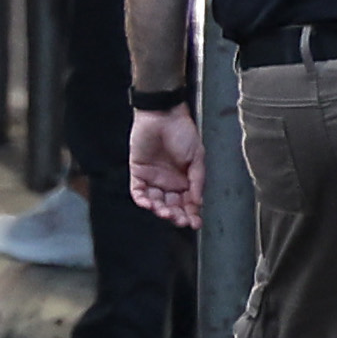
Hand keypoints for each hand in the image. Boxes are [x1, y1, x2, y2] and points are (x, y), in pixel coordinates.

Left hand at [130, 109, 205, 225]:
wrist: (163, 114)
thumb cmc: (182, 132)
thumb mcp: (197, 156)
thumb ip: (197, 180)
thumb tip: (198, 203)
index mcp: (185, 180)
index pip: (188, 203)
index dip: (191, 214)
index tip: (195, 223)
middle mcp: (169, 182)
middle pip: (172, 206)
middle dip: (176, 215)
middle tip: (179, 220)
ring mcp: (153, 178)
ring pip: (156, 202)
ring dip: (160, 210)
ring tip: (165, 212)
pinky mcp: (138, 173)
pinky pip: (138, 192)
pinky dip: (142, 200)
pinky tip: (149, 204)